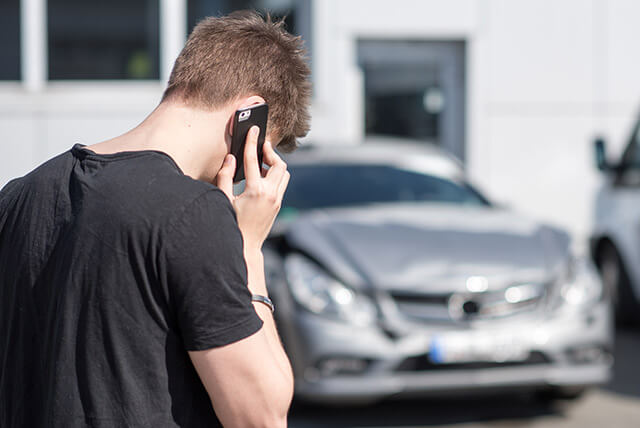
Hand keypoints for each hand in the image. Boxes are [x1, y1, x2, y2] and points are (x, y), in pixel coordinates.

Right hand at [216, 126, 289, 252]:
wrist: (246, 247)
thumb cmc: (232, 224)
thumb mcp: (223, 200)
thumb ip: (225, 177)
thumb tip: (230, 159)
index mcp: (255, 191)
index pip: (253, 160)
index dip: (252, 142)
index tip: (254, 130)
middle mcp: (270, 194)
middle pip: (279, 164)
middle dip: (270, 153)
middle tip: (260, 147)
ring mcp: (277, 200)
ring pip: (284, 174)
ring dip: (274, 165)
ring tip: (260, 162)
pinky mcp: (278, 205)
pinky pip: (281, 183)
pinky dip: (275, 175)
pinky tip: (261, 177)